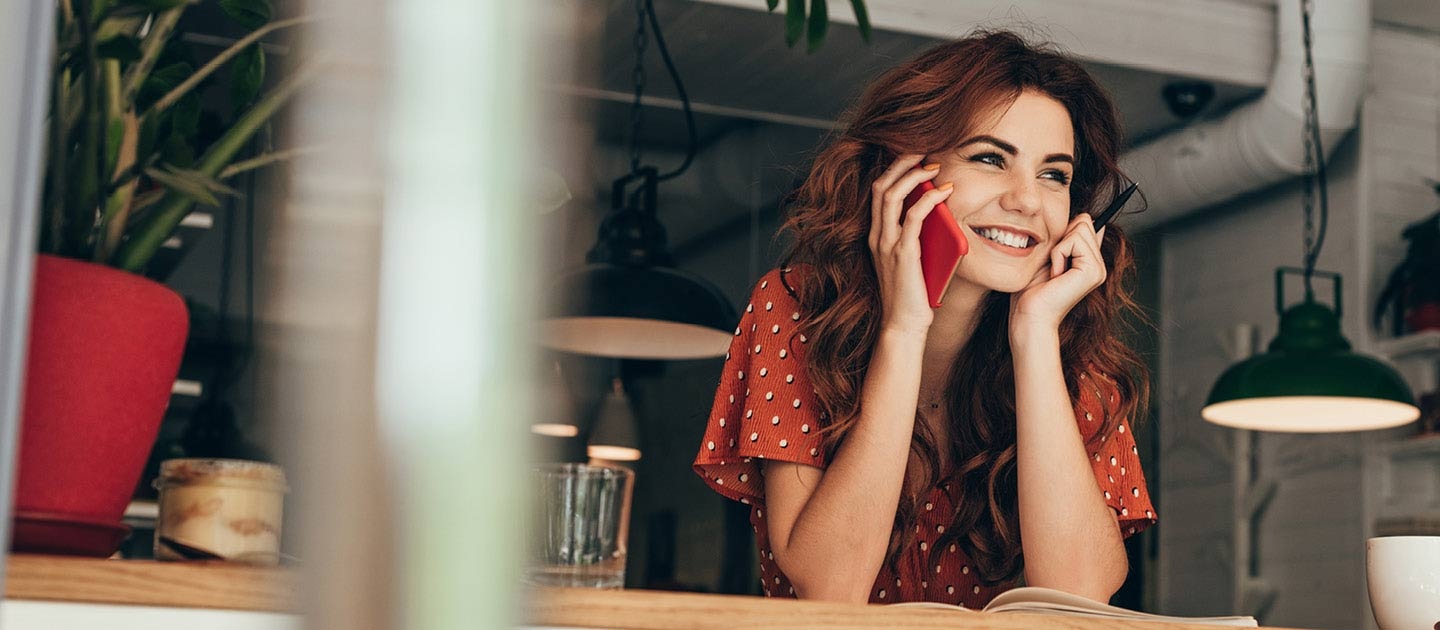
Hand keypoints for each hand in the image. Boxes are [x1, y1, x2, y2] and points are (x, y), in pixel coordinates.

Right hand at [868, 154, 953, 335]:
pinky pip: (913, 217)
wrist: (904, 325)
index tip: (915, 160)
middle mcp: (877, 237)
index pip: (878, 192)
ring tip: (932, 166)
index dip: (894, 171)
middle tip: (923, 153)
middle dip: (900, 164)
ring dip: (912, 176)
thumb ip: (918, 237)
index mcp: (876, 237)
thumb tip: (941, 213)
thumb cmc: (913, 296)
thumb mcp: (913, 260)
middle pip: (880, 186)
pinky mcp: (903, 254)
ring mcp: (887, 245)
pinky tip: (944, 192)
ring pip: (891, 195)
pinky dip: (929, 199)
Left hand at [1009, 213, 1106, 333]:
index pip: (1086, 224)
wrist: (1030, 316)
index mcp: (1090, 262)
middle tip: (1053, 266)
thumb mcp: (1048, 257)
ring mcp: (1098, 269)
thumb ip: (1065, 240)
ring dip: (1058, 248)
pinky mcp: (1093, 271)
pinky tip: (1055, 275)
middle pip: (1084, 221)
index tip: (1055, 254)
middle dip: (1061, 238)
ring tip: (1054, 272)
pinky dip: (1057, 254)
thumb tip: (1083, 217)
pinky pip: (1073, 241)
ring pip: (1080, 228)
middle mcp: (1098, 265)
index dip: (1067, 232)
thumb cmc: (1031, 291)